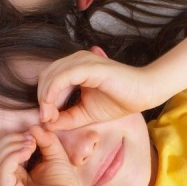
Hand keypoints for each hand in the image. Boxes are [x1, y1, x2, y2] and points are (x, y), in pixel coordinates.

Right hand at [0, 126, 90, 185]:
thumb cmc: (64, 185)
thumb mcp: (54, 155)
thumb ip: (45, 140)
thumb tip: (33, 127)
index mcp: (12, 175)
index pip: (0, 151)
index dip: (13, 138)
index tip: (32, 134)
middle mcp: (4, 184)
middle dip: (11, 140)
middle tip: (31, 138)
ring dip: (12, 146)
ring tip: (31, 145)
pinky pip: (1, 171)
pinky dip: (12, 156)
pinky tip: (27, 152)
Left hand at [37, 48, 160, 129]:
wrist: (145, 93)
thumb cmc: (119, 101)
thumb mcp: (85, 113)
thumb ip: (66, 118)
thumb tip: (46, 125)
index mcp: (75, 68)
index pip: (48, 80)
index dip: (43, 100)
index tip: (46, 120)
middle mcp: (76, 60)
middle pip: (46, 77)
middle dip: (42, 100)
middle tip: (46, 119)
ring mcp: (83, 60)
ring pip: (51, 75)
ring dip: (46, 98)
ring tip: (50, 116)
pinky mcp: (90, 66)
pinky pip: (63, 76)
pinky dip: (53, 91)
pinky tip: (51, 105)